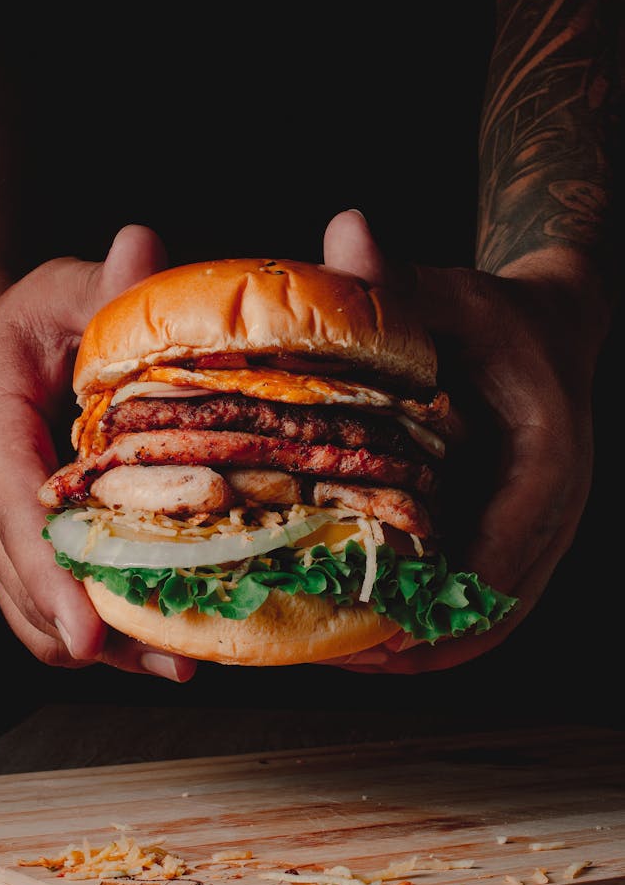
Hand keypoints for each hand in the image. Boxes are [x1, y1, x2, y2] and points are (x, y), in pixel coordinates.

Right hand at [0, 225, 196, 680]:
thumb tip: (144, 246)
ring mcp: (2, 526)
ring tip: (179, 660)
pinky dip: (100, 628)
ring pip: (33, 610)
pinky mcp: (26, 542)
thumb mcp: (58, 290)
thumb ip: (98, 283)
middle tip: (174, 657)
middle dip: (90, 630)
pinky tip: (158, 636)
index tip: (92, 630)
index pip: (13, 514)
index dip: (50, 576)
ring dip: (100, 645)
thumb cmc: (25, 321)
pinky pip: (50, 602)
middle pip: (23, 584)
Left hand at [322, 209, 608, 672]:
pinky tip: (362, 622)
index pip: (502, 558)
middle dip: (416, 646)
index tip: (375, 636)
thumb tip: (345, 228)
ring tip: (338, 654)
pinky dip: (426, 619)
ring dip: (417, 646)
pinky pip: (474, 595)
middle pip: (494, 610)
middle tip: (334, 656)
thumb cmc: (498, 314)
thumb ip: (401, 279)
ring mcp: (533, 528)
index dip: (440, 608)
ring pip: (485, 616)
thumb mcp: (453, 293)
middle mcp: (549, 509)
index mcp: (548, 461)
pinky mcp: (509, 532)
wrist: (547, 325)